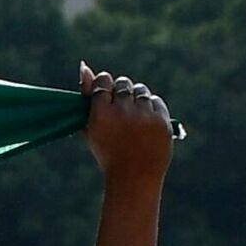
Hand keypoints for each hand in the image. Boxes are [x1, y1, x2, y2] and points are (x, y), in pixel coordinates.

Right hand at [80, 62, 174, 187]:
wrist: (134, 177)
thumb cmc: (108, 153)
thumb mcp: (92, 128)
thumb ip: (86, 98)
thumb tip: (84, 67)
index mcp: (100, 114)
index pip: (103, 81)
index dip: (104, 86)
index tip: (105, 95)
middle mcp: (122, 111)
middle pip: (123, 83)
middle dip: (121, 92)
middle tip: (120, 110)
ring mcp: (143, 116)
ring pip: (140, 90)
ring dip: (136, 99)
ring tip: (133, 117)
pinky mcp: (161, 120)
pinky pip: (155, 101)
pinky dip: (150, 109)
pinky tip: (144, 124)